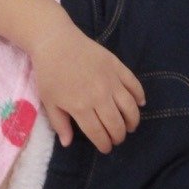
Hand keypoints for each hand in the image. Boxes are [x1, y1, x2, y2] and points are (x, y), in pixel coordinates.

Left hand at [29, 23, 143, 151]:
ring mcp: (111, 80)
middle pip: (117, 124)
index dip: (104, 144)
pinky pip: (134, 84)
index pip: (99, 133)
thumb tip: (68, 143)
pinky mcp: (117, 65)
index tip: (106, 148)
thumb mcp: (49, 101)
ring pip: (130, 107)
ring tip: (129, 126)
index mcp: (81, 107)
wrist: (56, 41)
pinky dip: (140, 96)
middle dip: (119, 136)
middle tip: (117, 138)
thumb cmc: (49, 72)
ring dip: (132, 121)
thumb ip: (60, 124)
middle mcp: (99, 95)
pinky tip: (139, 103)